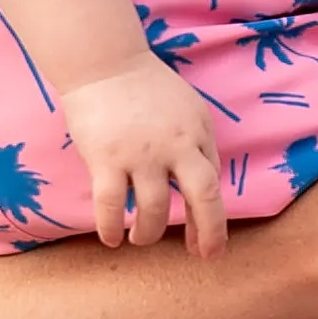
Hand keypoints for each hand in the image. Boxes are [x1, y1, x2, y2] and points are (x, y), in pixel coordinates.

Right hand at [54, 56, 230, 255]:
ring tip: (139, 239)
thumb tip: (198, 188)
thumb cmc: (145, 87)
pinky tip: (111, 239)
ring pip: (153, 209)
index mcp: (198, 133)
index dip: (212, 217)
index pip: (213, 182)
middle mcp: (176, 145)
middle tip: (204, 256)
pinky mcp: (106, 159)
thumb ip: (196, 145)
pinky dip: (111, 227)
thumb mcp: (187, 110)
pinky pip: (111, 205)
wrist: (104, 62)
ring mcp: (141, 154)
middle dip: (209, 232)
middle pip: (203, 197)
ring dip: (148, 233)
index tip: (208, 241)